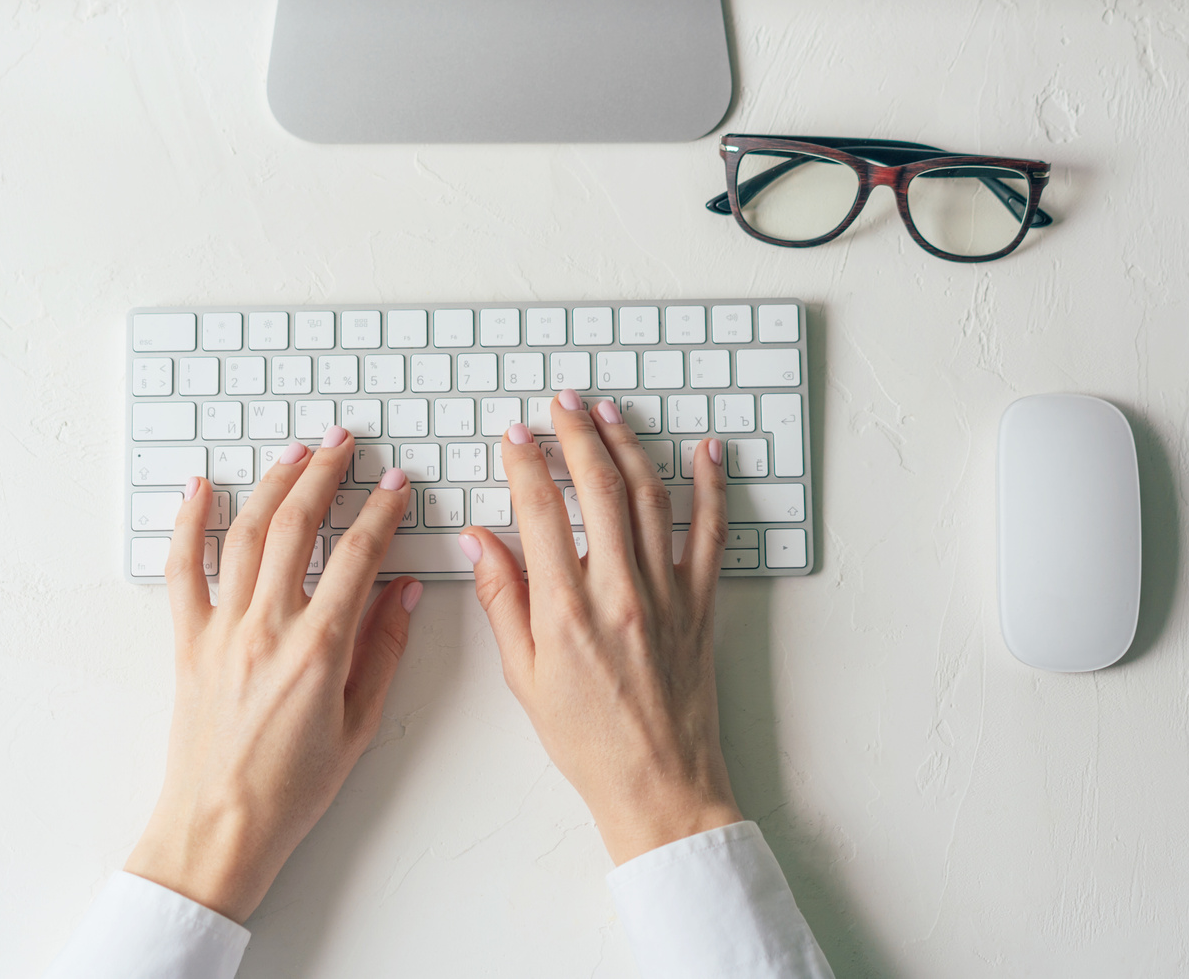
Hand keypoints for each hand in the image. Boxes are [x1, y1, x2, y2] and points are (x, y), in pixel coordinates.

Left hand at [125, 428, 419, 922]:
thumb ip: (383, 653)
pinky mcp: (187, 643)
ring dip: (272, 484)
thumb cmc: (292, 790)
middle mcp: (267, 629)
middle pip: (297, 527)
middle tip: (346, 444)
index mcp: (318, 650)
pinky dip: (187, 524)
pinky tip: (199, 488)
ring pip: (245, 535)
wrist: (220, 828)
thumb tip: (404, 593)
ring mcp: (221, 631)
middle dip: (326, 475)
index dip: (381, 513)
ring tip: (295, 452)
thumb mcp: (359, 725)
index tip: (396, 485)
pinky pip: (183, 571)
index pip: (357, 557)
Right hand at [459, 390, 741, 864]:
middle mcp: (619, 590)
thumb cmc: (588, 741)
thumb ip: (501, 600)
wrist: (660, 784)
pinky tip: (707, 453)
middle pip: (598, 488)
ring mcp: (667, 593)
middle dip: (576, 435)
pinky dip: (710, 488)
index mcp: (566, 609)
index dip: (524, 463)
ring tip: (610, 413)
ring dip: (628, 446)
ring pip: (650, 497)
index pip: (541, 510)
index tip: (514, 436)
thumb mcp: (525, 675)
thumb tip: (478, 541)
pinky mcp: (701, 604)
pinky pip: (710, 533)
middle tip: (561, 403)